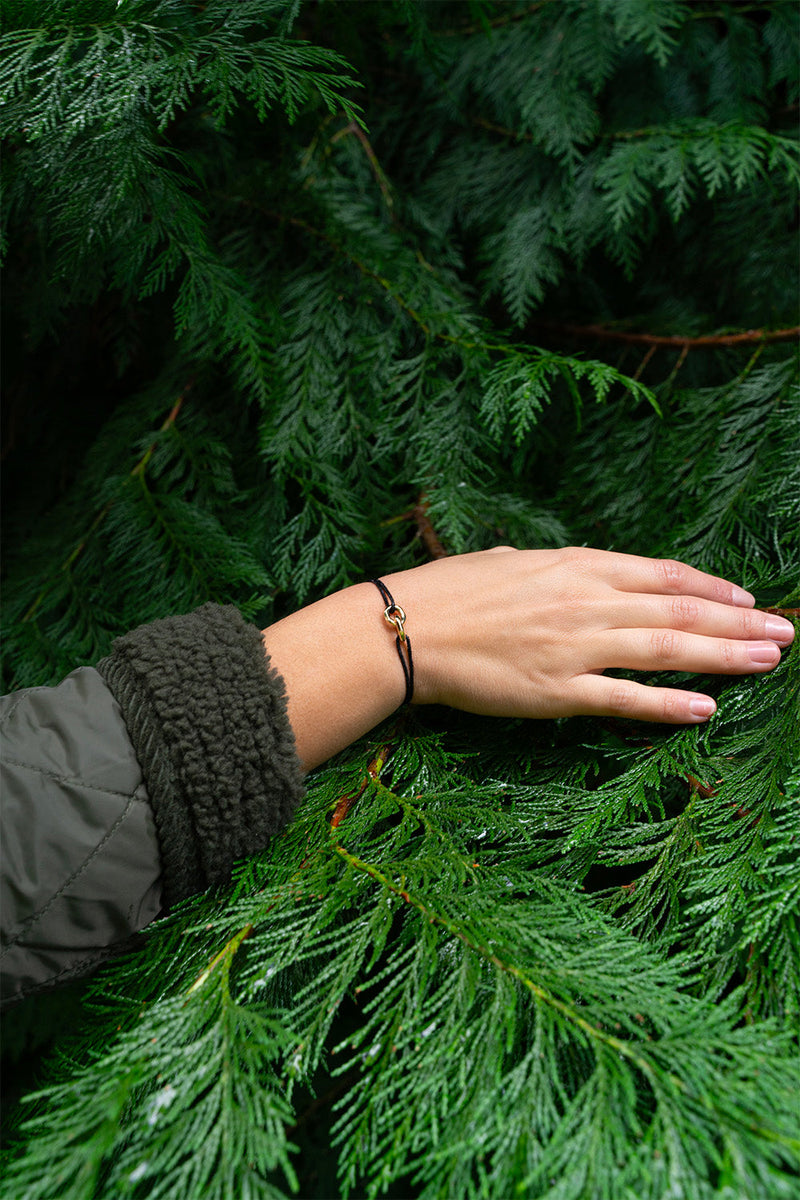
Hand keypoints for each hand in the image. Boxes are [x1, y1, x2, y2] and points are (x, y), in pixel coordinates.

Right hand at [266, 547, 794, 768]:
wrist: (407, 629)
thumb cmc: (450, 590)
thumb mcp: (510, 560)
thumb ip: (555, 568)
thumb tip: (578, 571)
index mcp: (575, 565)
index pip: (662, 575)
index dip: (712, 588)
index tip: (748, 598)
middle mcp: (586, 601)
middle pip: (679, 613)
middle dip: (739, 624)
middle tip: (786, 633)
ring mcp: (575, 647)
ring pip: (666, 651)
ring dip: (723, 657)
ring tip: (767, 661)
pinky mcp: (556, 691)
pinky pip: (623, 699)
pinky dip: (669, 704)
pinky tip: (706, 708)